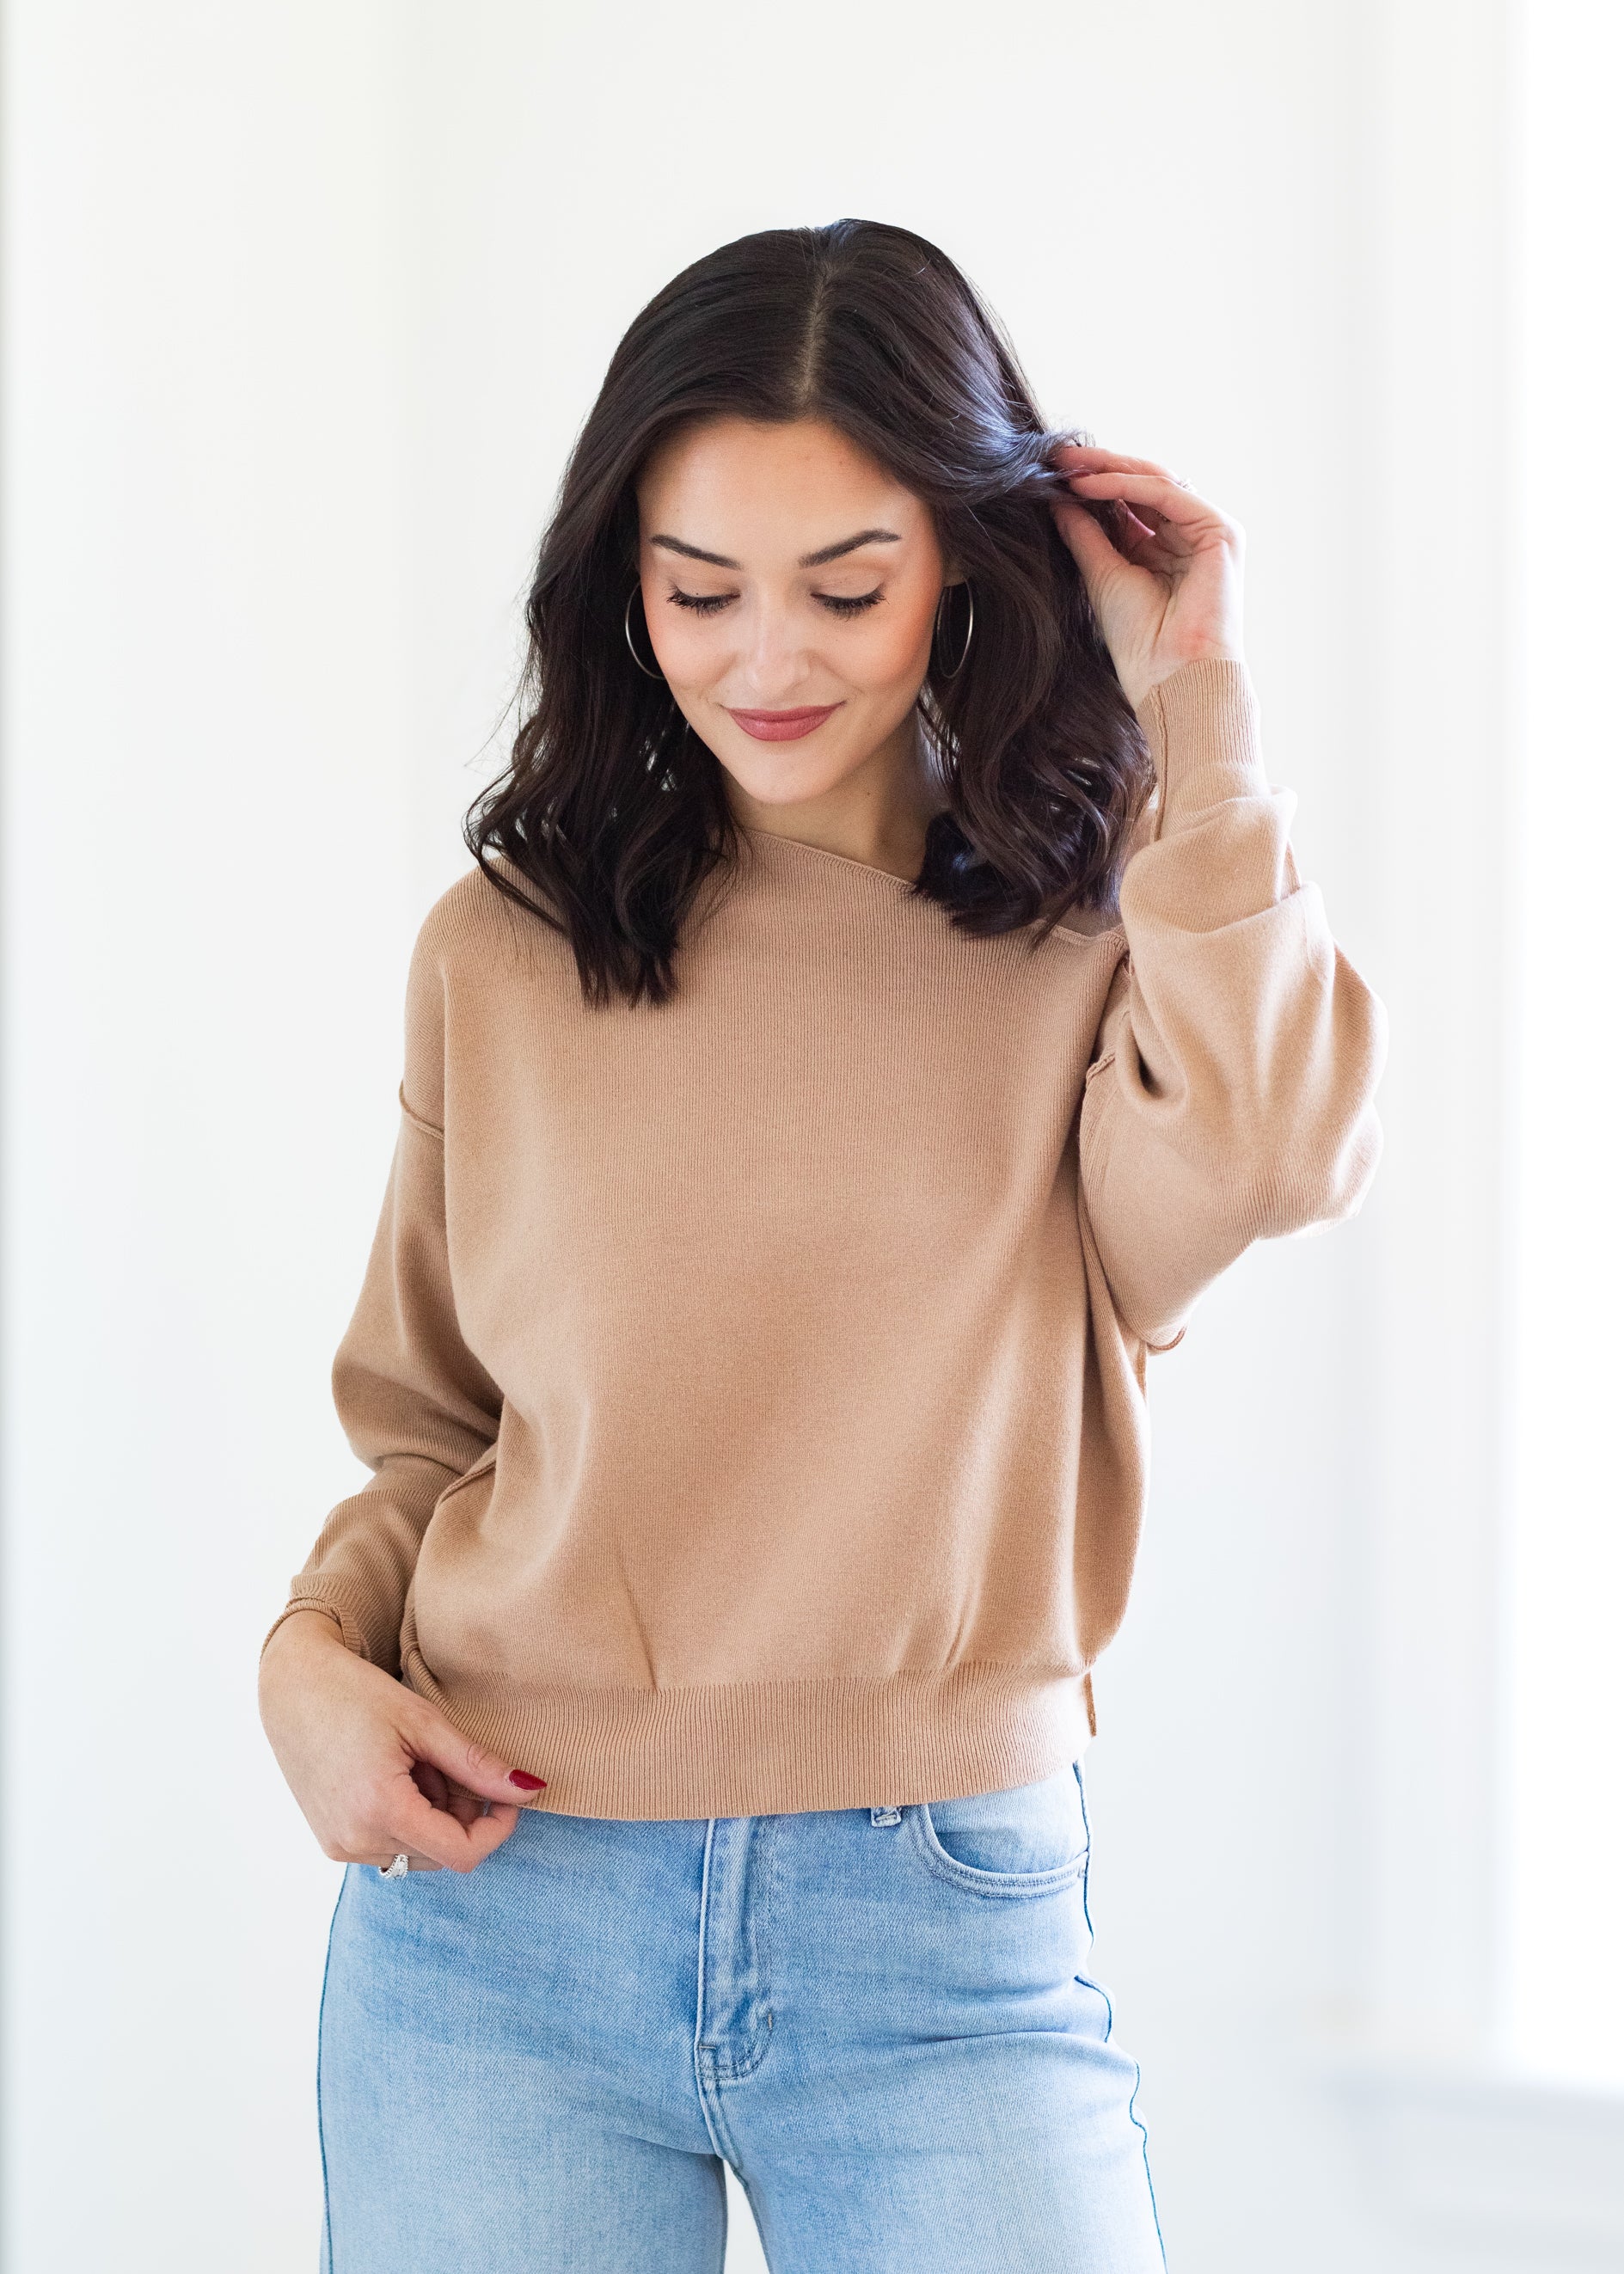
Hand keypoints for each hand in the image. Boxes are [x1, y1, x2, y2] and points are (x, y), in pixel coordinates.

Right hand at [258, 1609, 540, 1871]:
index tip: (505, 1794)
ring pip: (416, 1852)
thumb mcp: (424, 1722)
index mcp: (380, 1810)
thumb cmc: (357, 1694)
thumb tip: (530, 1790)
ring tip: (417, 1764)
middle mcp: (355, 1840)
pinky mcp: (331, 1841)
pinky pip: (389, 1846)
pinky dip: (405, 1818)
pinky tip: (395, 1775)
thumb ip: (477, 1764)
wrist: (292, 1687)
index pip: (461, 1854)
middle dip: (460, 1814)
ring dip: (433, 1816)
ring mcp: (340, 1846)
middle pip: (441, 1853)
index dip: (495, 1829)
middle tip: (447, 1761)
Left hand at [1048, 442, 1244, 713]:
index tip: (1049, 473)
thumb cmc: (1142, 643)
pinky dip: (1126, 485)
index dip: (1090, 487)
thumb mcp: (1101, 577)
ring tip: (1066, 464)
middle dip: (1097, 468)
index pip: (1127, 505)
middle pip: (1141, 487)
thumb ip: (1084, 534)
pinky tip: (1088, 484)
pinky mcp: (1219, 531)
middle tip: (1056, 455)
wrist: (1172, 678)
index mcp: (1163, 552)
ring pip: (1153, 482)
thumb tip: (1058, 500)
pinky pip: (1165, 494)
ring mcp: (1207, 533)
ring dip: (1108, 469)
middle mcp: (1188, 538)